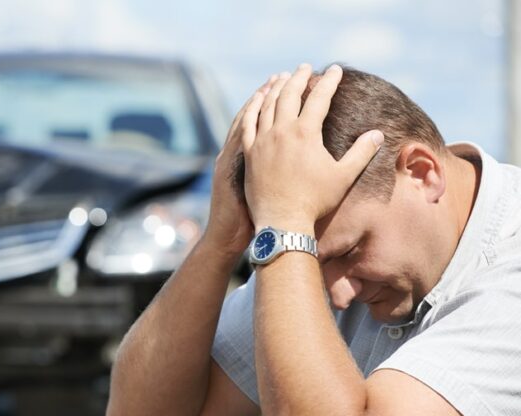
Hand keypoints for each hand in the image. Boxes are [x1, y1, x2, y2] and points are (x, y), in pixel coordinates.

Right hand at [203, 76, 276, 256]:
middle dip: (270, 92)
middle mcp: (236, 153)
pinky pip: (238, 139)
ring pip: (245, 122)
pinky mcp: (230, 170)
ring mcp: (231, 160)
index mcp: (244, 157)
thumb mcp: (257, 191)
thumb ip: (271, 172)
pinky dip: (247, 122)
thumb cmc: (246, 221)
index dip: (272, 102)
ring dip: (260, 100)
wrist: (226, 238)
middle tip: (285, 72)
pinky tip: (258, 107)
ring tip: (274, 81)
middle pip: (254, 115)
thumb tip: (294, 162)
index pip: (259, 122)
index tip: (286, 83)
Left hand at [242, 64, 383, 233]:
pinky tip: (257, 99)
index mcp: (305, 133)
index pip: (319, 97)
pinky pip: (248, 122)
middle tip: (305, 67)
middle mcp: (281, 131)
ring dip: (275, 87)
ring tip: (281, 77)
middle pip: (289, 94)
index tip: (335, 69)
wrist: (282, 222)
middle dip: (299, 77)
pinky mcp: (249, 152)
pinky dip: (253, 107)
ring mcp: (262, 141)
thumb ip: (362, 153)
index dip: (328, 81)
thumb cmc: (315, 201)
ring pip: (267, 104)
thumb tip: (378, 134)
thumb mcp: (343, 177)